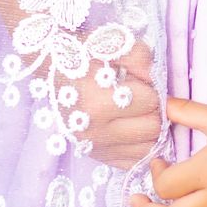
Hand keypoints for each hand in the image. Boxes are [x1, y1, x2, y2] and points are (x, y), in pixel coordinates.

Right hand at [78, 40, 163, 170]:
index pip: (150, 102)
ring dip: (148, 131)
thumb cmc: (83, 53)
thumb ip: (139, 56)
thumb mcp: (110, 43)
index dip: (152, 90)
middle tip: (140, 99)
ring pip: (147, 149)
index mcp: (97, 101)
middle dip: (153, 111)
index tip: (140, 83)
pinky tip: (131, 131)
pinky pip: (132, 163)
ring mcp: (94, 147)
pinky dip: (138, 148)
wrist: (50, 66)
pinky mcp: (95, 156)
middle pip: (152, 128)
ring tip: (136, 114)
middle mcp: (94, 130)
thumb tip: (155, 79)